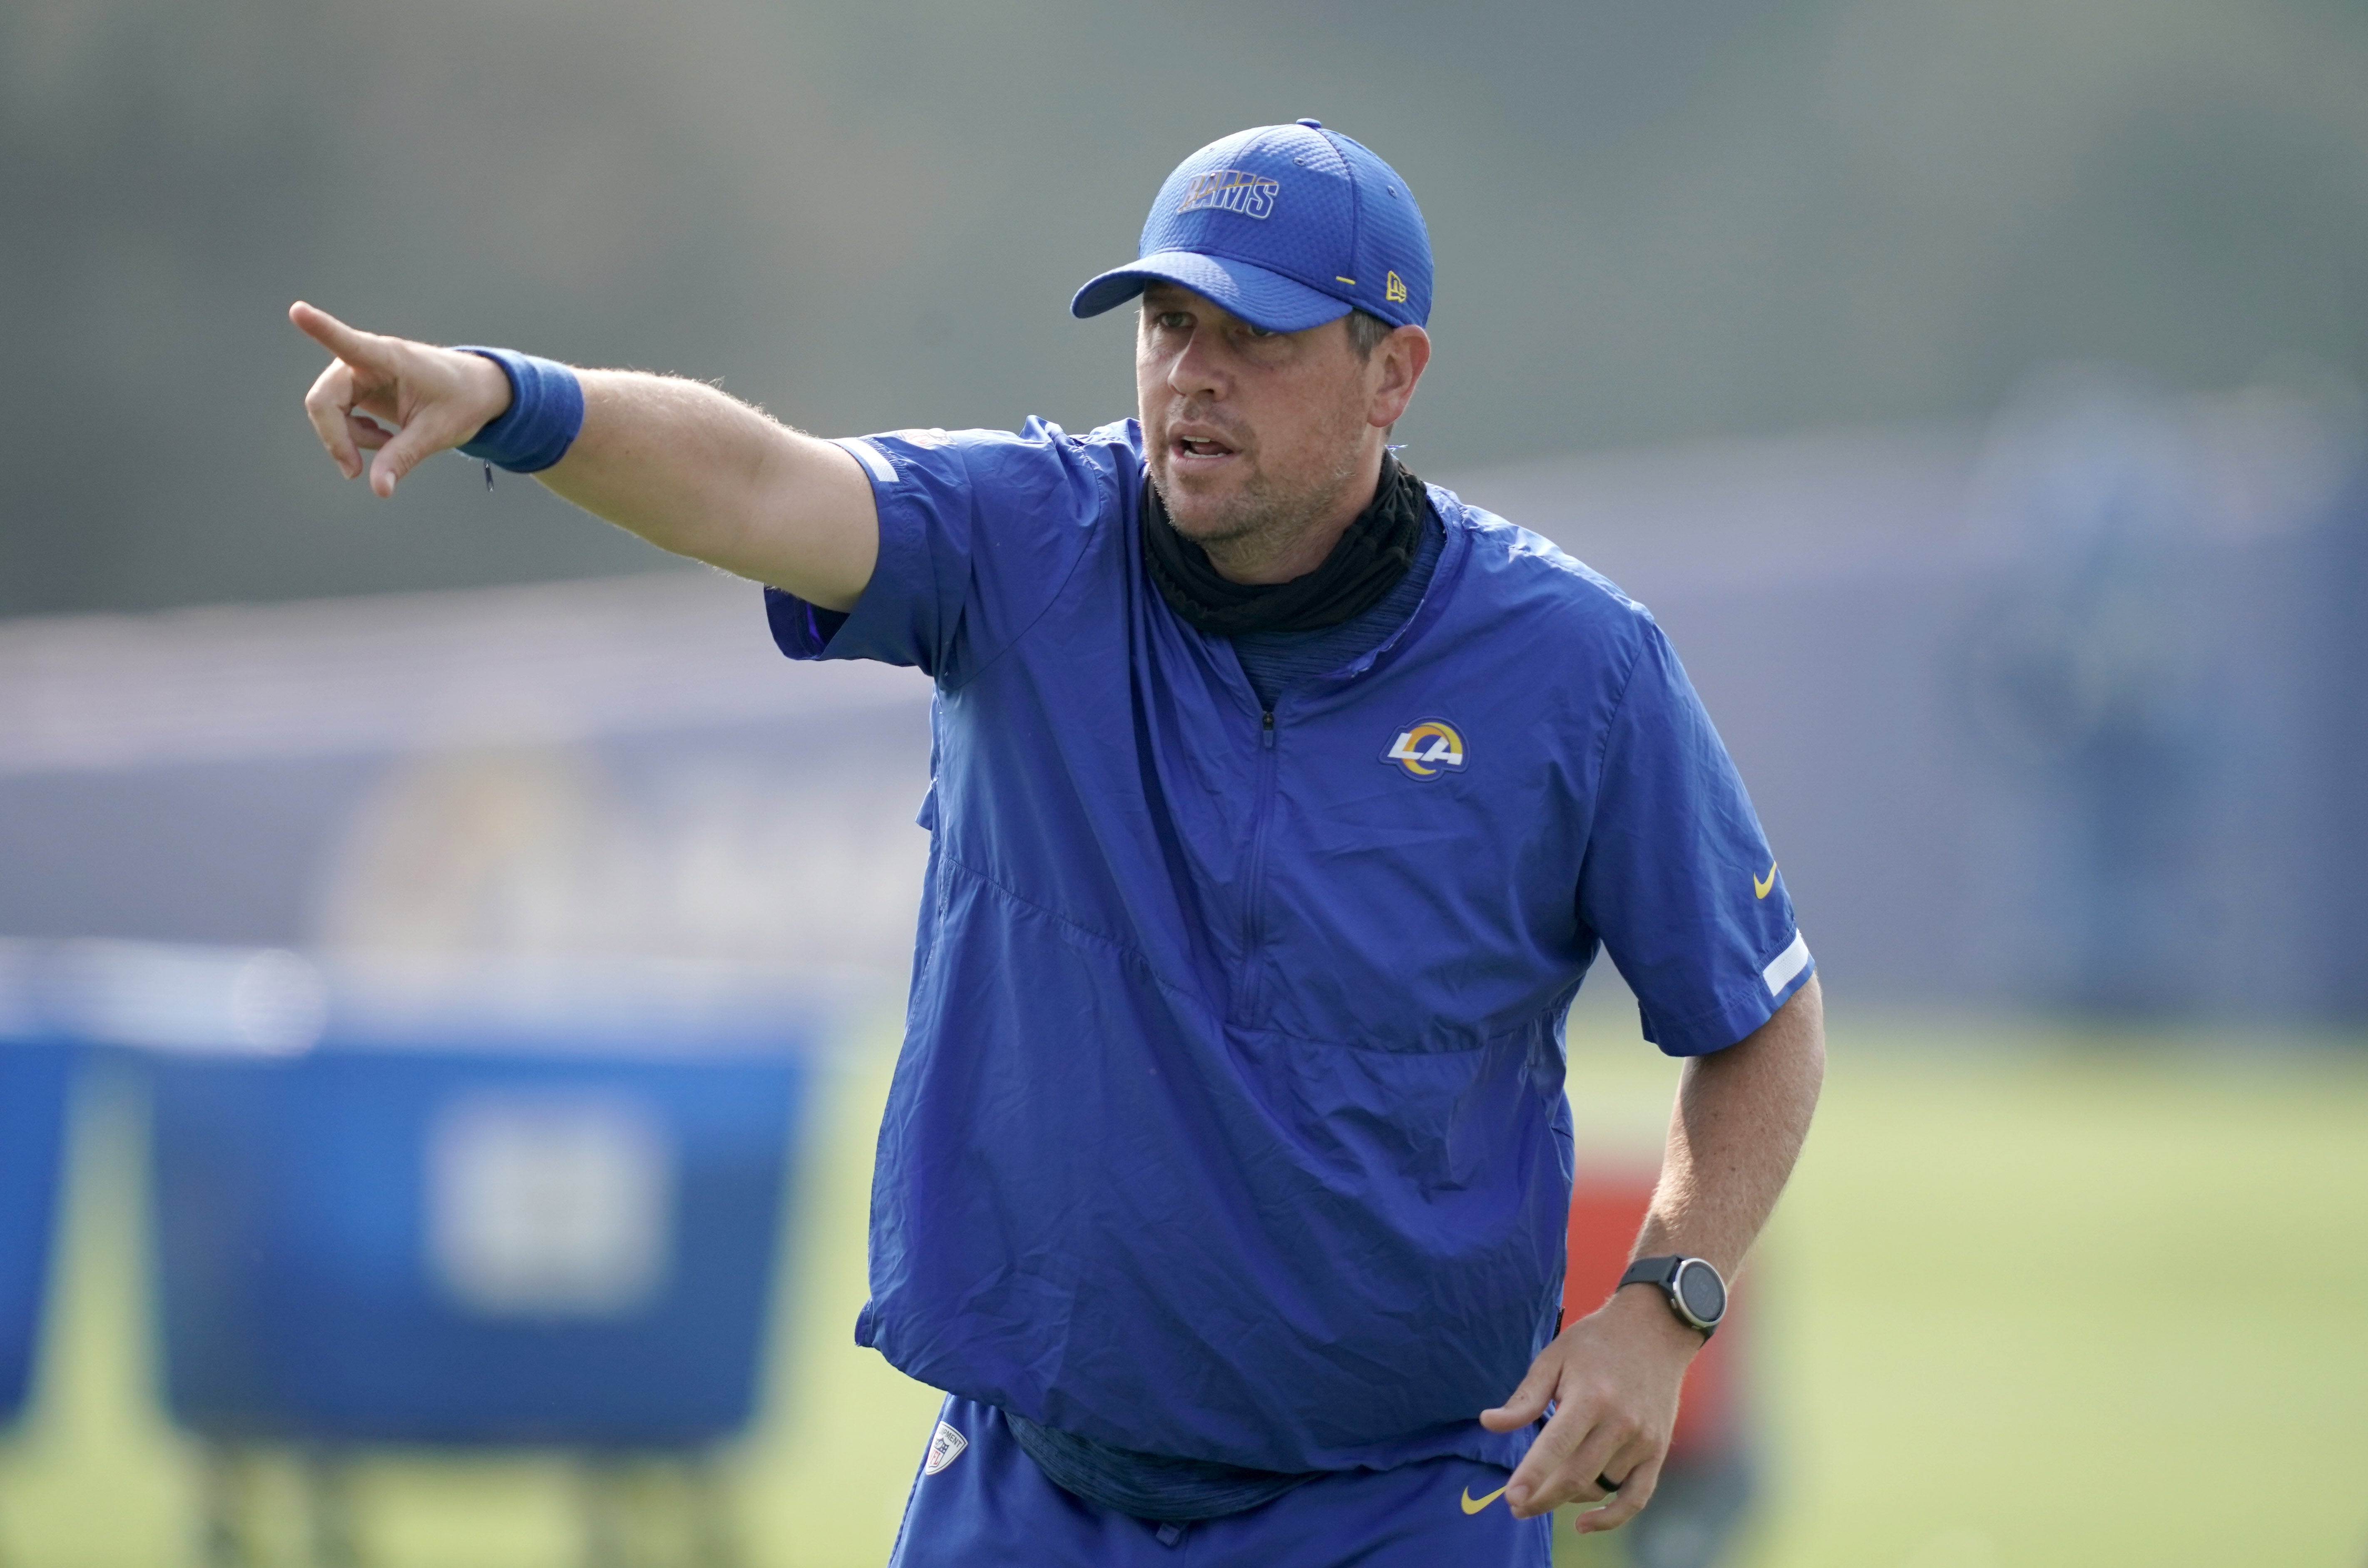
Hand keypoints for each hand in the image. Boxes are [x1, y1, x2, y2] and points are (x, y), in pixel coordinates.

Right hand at [290, 301, 512, 497]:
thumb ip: (404, 457)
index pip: (348, 343)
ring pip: (327, 411)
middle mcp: (364, 360)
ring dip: (349, 438)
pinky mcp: (356, 388)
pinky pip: (338, 416)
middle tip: (354, 471)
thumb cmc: (462, 402)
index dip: (320, 328)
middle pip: (324, 399)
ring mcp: (357, 373)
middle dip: (336, 437)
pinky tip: (382, 437)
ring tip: (389, 444)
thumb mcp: (437, 433)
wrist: (476, 391)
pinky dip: (354, 435)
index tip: (298, 310)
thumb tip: (378, 490)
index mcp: (389, 358)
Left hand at [1478, 1284, 1700, 1531]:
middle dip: (1542, 1497)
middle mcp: (1621, 1422)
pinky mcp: (1658, 1450)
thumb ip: (1524, 1398)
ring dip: (1570, 1492)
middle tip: (1515, 1506)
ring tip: (1550, 1478)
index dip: (1532, 1475)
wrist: (1654, 1330)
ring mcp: (1643, 1439)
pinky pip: (1636, 1497)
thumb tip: (1487, 1423)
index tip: (1511, 1498)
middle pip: (1576, 1476)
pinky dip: (1611, 1517)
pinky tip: (1584, 1523)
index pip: (1557, 1445)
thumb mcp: (1553, 1358)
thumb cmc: (1594, 1343)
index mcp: (1590, 1396)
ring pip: (1600, 1486)